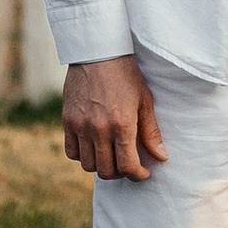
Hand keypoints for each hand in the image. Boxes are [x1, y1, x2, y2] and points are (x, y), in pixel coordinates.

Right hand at [62, 55, 165, 180]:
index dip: (138, 175)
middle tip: (128, 165)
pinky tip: (94, 148)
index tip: (144, 173)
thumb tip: (161, 157)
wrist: (98, 53)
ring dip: (102, 166)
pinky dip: (82, 156)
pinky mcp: (67, 121)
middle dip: (121, 173)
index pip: (128, 165)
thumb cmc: (126, 75)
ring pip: (88, 165)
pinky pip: (71, 152)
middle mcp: (99, 129)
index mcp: (122, 124)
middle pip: (107, 170)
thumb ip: (151, 132)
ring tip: (111, 156)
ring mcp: (80, 126)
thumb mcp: (144, 100)